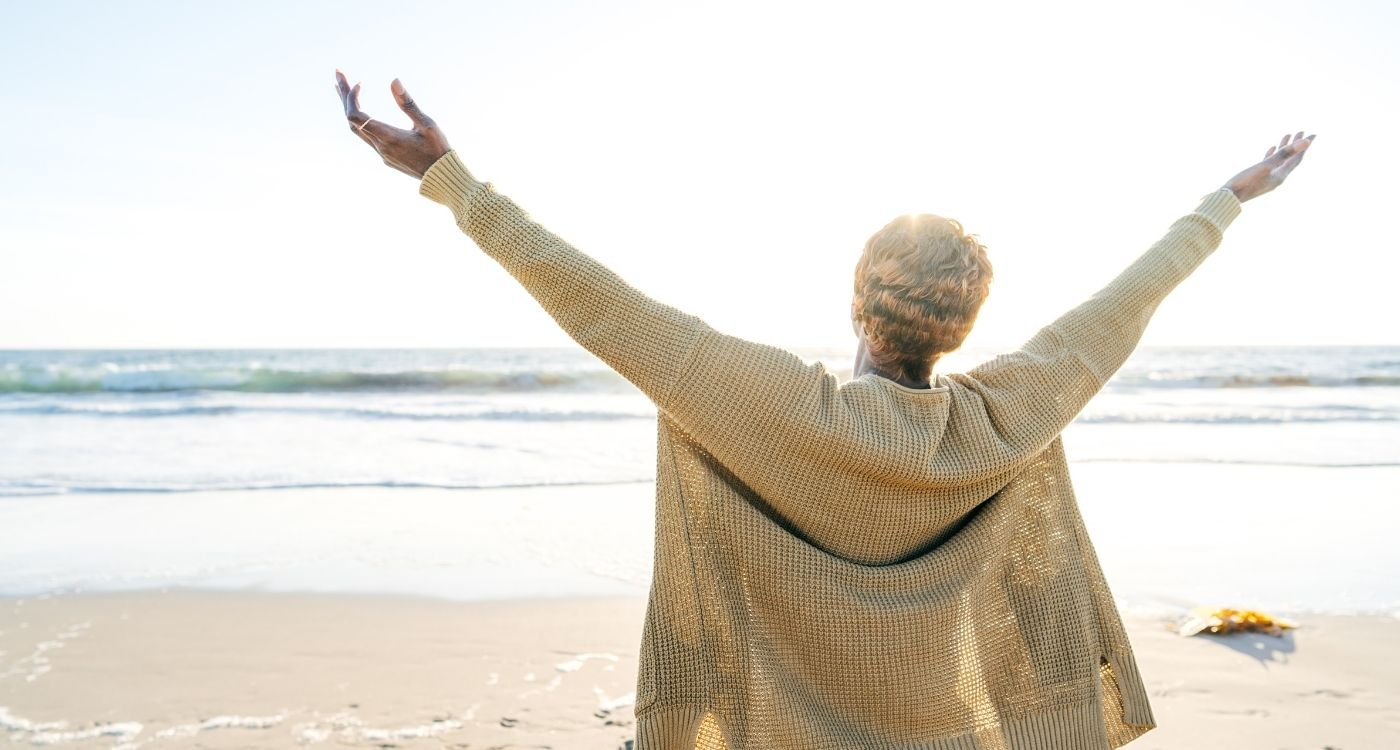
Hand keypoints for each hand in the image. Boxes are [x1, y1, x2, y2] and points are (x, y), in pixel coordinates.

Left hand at [335, 70, 450, 178]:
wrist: (442, 177)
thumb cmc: (438, 150)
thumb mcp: (426, 124)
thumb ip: (408, 103)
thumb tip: (393, 80)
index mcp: (388, 137)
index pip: (355, 116)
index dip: (352, 97)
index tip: (359, 82)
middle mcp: (380, 146)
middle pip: (351, 119)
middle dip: (344, 95)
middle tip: (338, 72)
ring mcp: (381, 153)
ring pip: (356, 129)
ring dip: (349, 107)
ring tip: (343, 88)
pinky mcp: (386, 156)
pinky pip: (365, 136)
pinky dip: (358, 120)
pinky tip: (360, 112)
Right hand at [1222, 131, 1315, 202]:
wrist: (1229, 197)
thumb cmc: (1246, 182)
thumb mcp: (1266, 166)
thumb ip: (1285, 153)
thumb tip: (1306, 142)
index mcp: (1281, 175)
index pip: (1297, 158)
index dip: (1305, 146)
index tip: (1313, 134)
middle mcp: (1277, 177)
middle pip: (1291, 158)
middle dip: (1297, 145)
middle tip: (1302, 132)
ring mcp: (1268, 178)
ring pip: (1280, 160)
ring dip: (1285, 148)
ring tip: (1287, 136)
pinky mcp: (1258, 178)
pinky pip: (1269, 164)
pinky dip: (1273, 154)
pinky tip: (1271, 148)